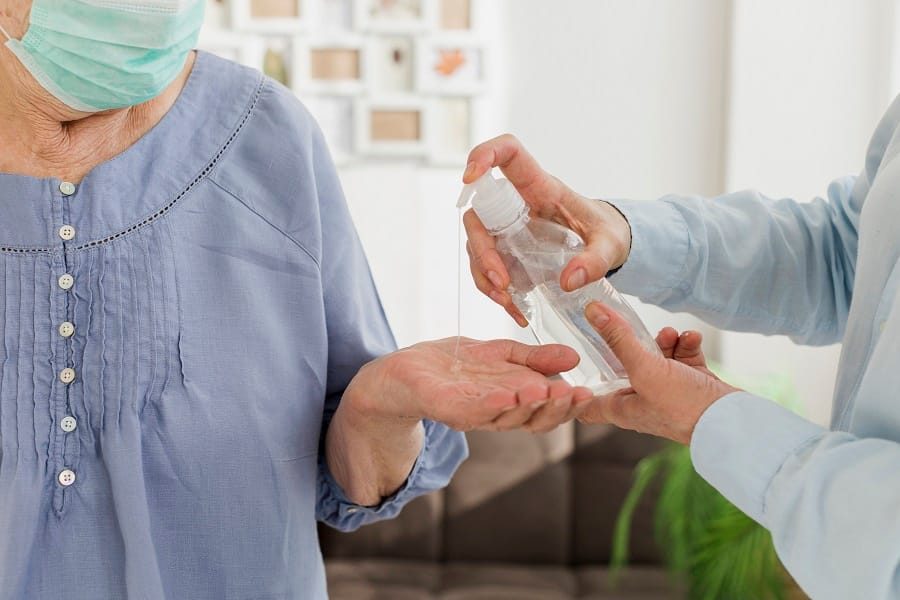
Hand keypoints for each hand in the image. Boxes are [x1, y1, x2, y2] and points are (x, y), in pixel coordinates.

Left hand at [345, 337, 594, 433]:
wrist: (401, 371)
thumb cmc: (453, 365)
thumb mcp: (501, 354)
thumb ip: (535, 358)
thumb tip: (574, 357)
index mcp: (512, 402)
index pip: (547, 409)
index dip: (569, 405)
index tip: (589, 393)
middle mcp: (496, 414)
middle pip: (533, 420)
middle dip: (556, 409)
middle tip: (576, 395)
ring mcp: (471, 414)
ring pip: (507, 417)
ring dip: (529, 406)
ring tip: (549, 391)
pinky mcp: (445, 407)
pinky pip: (473, 410)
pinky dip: (493, 403)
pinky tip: (510, 393)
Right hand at [463, 134, 630, 325]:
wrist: (605, 247)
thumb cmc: (606, 232)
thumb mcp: (610, 245)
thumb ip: (595, 261)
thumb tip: (569, 280)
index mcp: (541, 187)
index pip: (508, 153)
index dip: (484, 155)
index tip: (470, 177)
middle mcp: (516, 203)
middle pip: (480, 213)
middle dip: (482, 248)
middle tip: (501, 280)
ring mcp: (507, 227)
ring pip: (477, 243)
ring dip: (484, 273)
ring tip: (506, 299)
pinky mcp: (507, 250)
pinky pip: (486, 266)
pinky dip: (492, 288)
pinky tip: (512, 305)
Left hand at [577, 302, 739, 443]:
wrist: (733, 421)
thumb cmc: (684, 406)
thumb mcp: (646, 370)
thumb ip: (619, 340)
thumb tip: (592, 311)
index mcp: (622, 408)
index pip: (586, 403)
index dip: (575, 386)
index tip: (570, 362)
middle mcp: (642, 402)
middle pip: (624, 368)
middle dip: (630, 345)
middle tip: (631, 326)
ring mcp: (668, 393)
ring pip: (656, 358)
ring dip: (663, 341)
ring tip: (672, 334)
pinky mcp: (691, 384)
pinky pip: (682, 358)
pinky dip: (685, 345)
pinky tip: (692, 338)